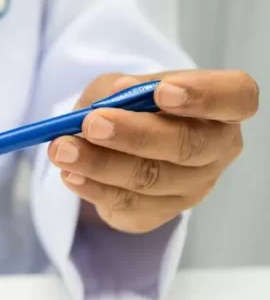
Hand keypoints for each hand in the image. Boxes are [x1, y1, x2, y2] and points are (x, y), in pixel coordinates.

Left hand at [48, 70, 258, 232]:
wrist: (117, 147)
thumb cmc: (131, 107)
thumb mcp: (121, 86)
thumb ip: (119, 89)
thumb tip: (116, 97)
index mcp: (221, 108)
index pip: (236, 98)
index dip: (204, 96)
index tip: (162, 91)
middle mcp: (216, 149)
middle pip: (188, 145)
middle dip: (135, 134)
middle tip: (92, 124)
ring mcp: (191, 187)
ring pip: (151, 179)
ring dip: (101, 164)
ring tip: (63, 150)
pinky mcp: (159, 213)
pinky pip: (127, 204)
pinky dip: (93, 188)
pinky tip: (70, 174)